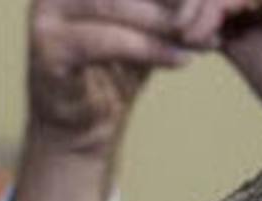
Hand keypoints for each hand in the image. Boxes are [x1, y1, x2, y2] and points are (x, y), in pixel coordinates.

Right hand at [16, 0, 208, 200]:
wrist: (82, 127)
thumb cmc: (117, 68)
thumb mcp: (148, 22)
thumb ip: (166, 0)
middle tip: (215, 14)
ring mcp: (46, 16)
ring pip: (116, 5)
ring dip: (166, 24)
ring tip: (203, 41)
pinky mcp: (47, 50)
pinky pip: (108, 42)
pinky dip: (150, 50)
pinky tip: (181, 60)